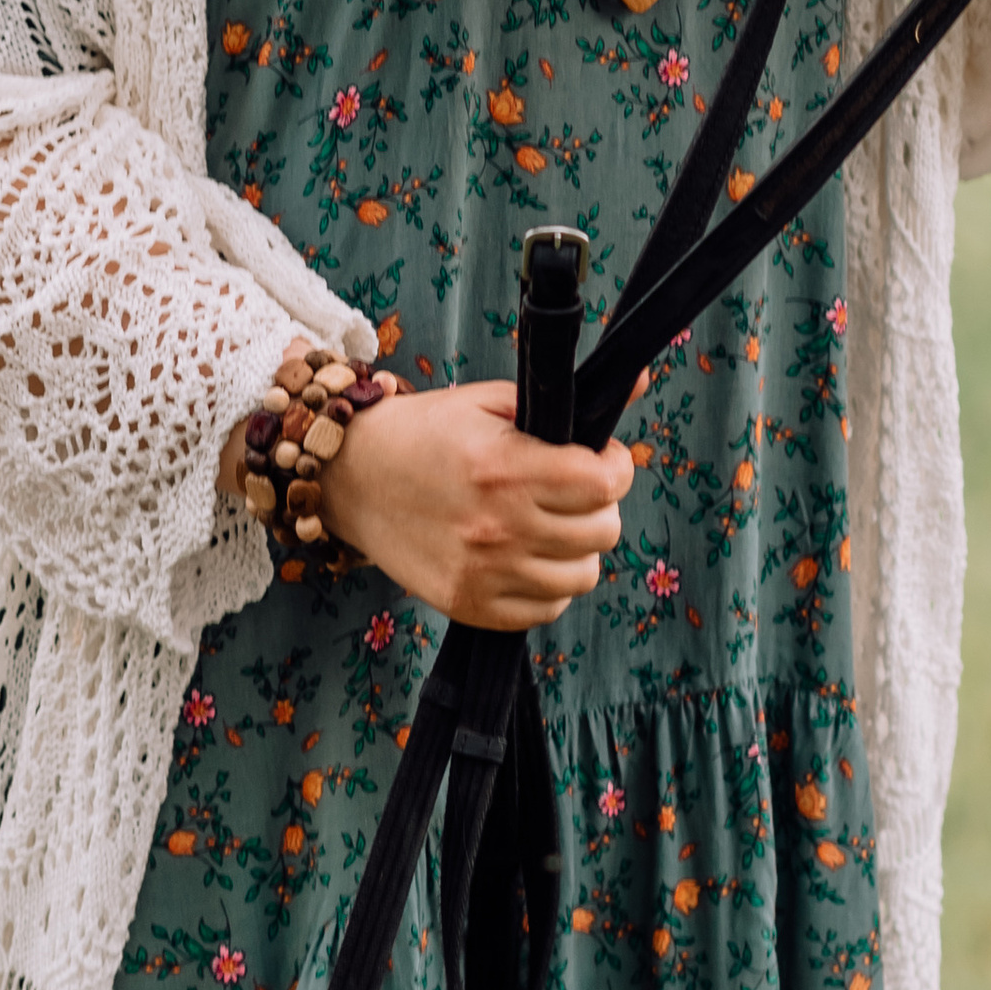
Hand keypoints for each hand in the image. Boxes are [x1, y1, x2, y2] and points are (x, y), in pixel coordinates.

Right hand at [313, 380, 638, 627]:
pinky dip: (549, 586)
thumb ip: (562, 398)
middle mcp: (499, 526)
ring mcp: (483, 573)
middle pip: (602, 532)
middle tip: (576, 491)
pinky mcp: (469, 605)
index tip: (602, 459)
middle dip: (600, 506)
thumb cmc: (425, 432)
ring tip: (554, 525)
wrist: (353, 478)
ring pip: (582, 577)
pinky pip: (545, 610)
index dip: (615, 467)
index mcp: (506, 468)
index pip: (604, 484)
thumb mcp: (489, 400)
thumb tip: (637, 380)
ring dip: (578, 549)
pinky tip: (529, 556)